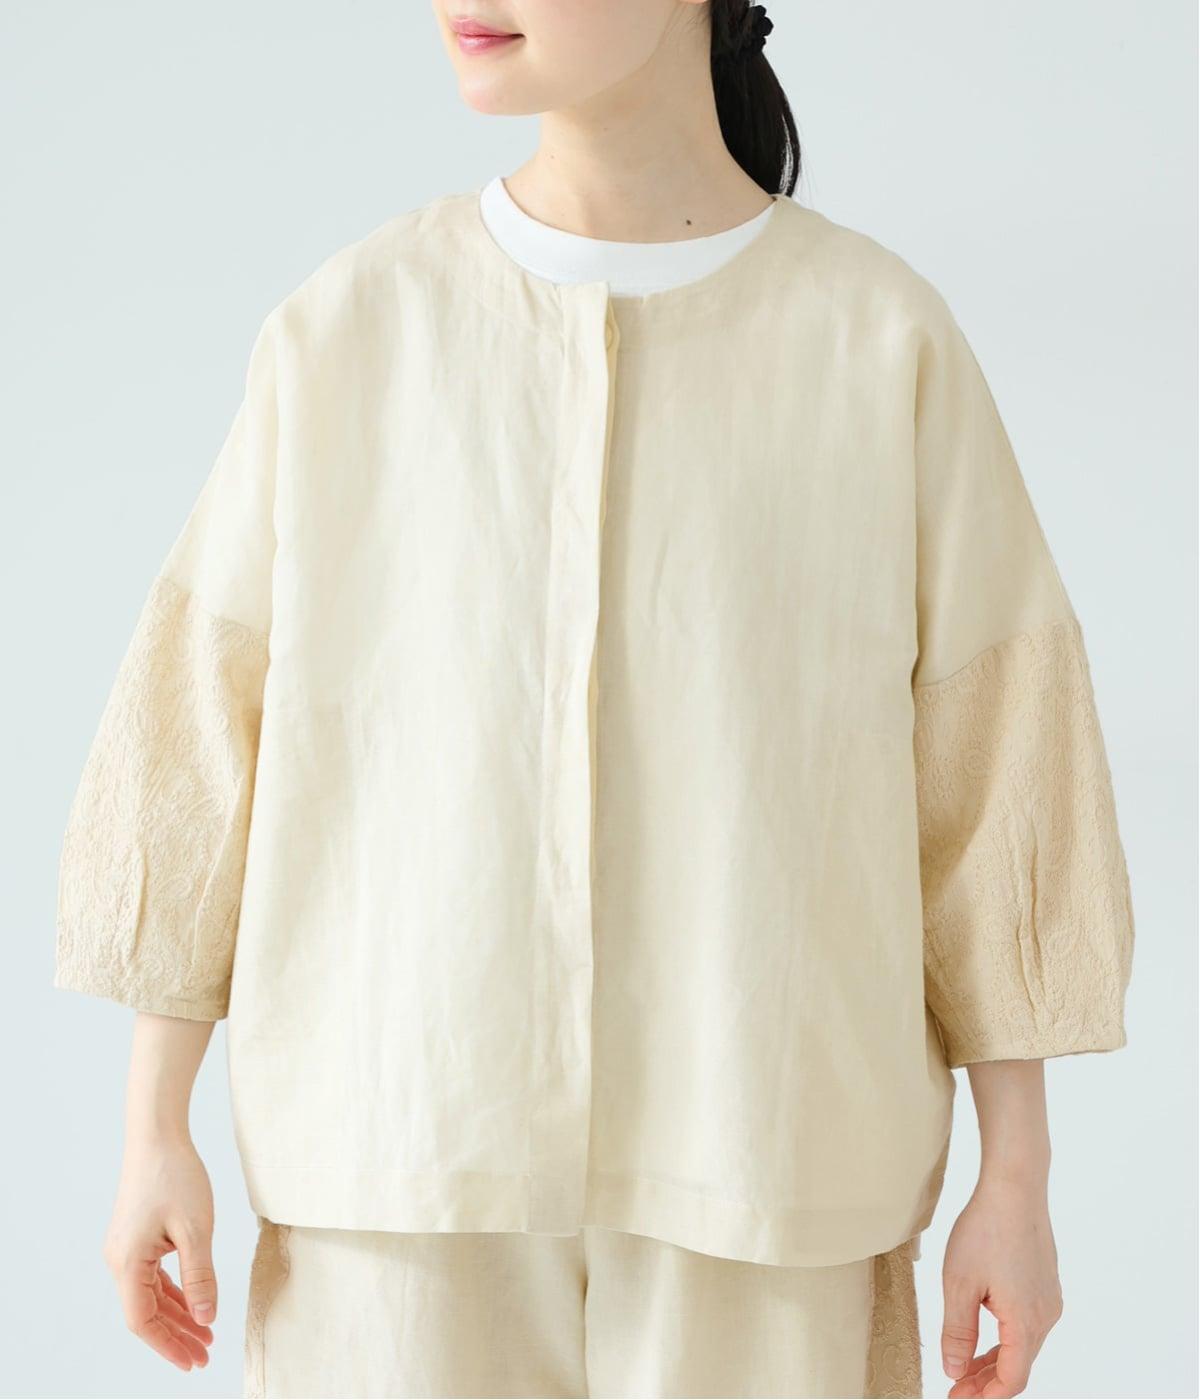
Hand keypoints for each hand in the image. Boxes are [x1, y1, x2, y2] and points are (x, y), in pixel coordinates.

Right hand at [102, 1134, 217, 1370]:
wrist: (158, 1136)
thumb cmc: (176, 1177)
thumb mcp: (196, 1229)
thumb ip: (200, 1277)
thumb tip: (206, 1317)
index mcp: (128, 1263)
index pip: (143, 1321)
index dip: (168, 1344)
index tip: (193, 1360)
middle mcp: (120, 1261)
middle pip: (147, 1312)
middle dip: (177, 1335)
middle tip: (206, 1354)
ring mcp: (126, 1250)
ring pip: (151, 1296)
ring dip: (178, 1315)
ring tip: (206, 1333)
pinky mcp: (136, 1238)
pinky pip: (153, 1277)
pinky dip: (174, 1292)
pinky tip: (194, 1303)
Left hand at [940, 1176, 1063, 1396]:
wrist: (1015, 1187)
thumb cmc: (985, 1230)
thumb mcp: (959, 1282)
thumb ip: (957, 1331)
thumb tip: (955, 1370)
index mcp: (1026, 1322)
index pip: (1012, 1380)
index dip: (984, 1395)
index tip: (955, 1398)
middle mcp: (1046, 1316)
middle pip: (1018, 1365)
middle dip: (986, 1381)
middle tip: (954, 1387)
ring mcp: (1049, 1299)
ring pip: (1023, 1345)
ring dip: (995, 1359)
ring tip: (963, 1364)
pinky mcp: (1046, 1284)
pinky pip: (1026, 1323)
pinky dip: (1005, 1337)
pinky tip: (983, 1330)